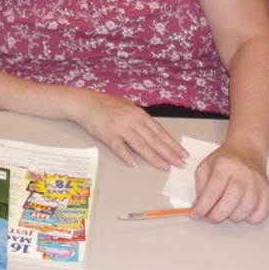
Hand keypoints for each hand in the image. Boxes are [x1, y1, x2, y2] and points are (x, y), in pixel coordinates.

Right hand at [72, 91, 188, 170]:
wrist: (86, 102)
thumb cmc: (106, 105)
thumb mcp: (127, 108)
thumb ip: (140, 120)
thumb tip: (153, 132)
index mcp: (139, 115)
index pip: (160, 132)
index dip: (172, 144)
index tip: (183, 154)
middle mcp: (132, 121)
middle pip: (154, 139)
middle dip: (169, 153)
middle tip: (180, 164)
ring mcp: (120, 128)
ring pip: (140, 145)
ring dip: (154, 157)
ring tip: (165, 167)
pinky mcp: (107, 135)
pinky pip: (118, 147)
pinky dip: (126, 156)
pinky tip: (134, 164)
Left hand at [191, 140, 268, 223]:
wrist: (247, 150)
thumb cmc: (225, 160)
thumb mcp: (206, 166)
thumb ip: (201, 187)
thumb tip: (199, 207)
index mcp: (224, 165)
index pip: (213, 191)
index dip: (203, 207)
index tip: (196, 216)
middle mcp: (242, 173)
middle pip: (230, 201)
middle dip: (217, 215)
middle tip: (210, 218)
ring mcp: (257, 182)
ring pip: (246, 209)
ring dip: (233, 217)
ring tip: (226, 212)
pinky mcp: (267, 190)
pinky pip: (262, 211)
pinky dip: (251, 218)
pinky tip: (242, 213)